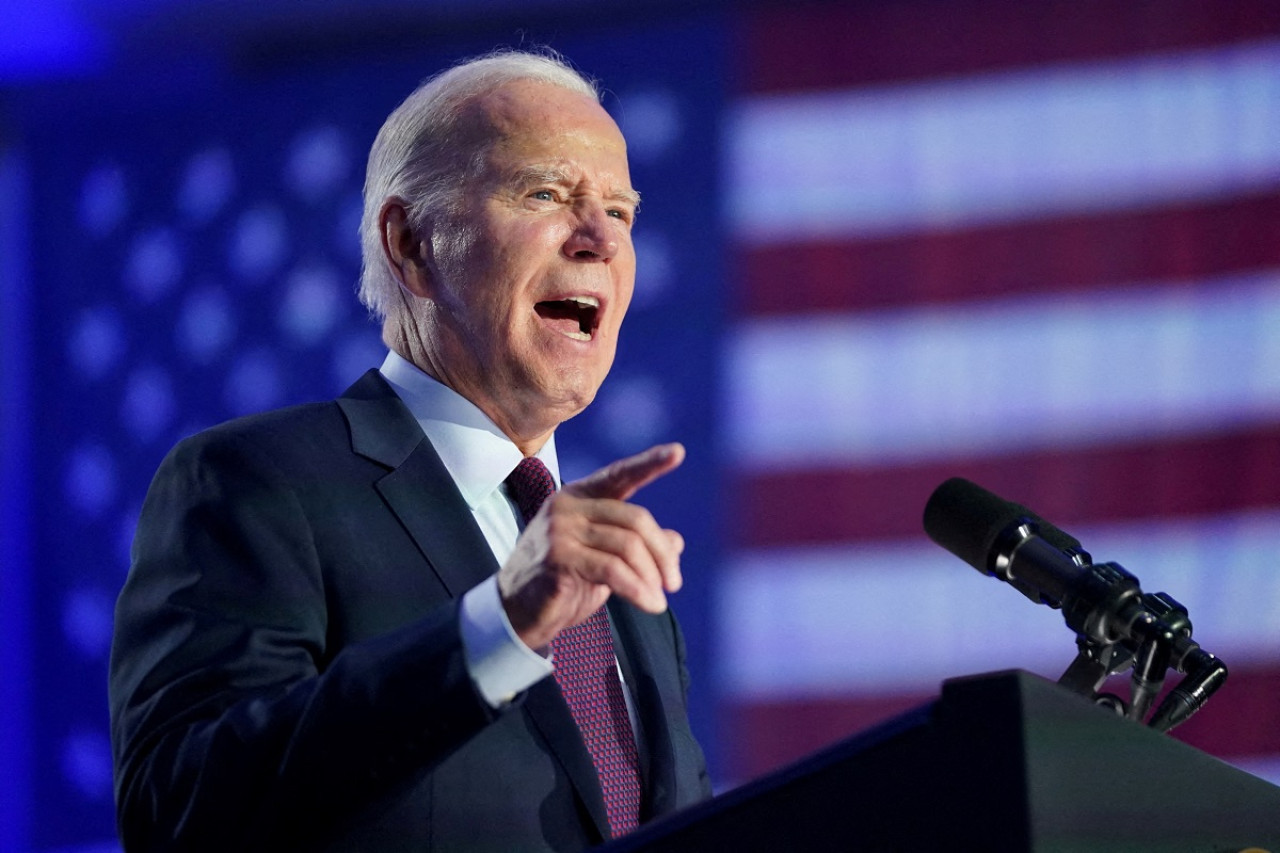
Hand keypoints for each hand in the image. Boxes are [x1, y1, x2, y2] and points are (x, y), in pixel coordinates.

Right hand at [498, 442, 685, 650]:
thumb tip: (676, 541)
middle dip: (661, 554)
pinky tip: (649, 604)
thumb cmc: (563, 583)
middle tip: (674, 583)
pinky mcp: (558, 556)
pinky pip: (613, 570)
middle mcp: (568, 505)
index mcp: (578, 497)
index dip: (649, 464)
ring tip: (659, 601)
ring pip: (628, 546)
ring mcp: (560, 529)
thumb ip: (634, 545)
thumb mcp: (604, 560)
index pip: (619, 475)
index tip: (678, 452)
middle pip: (635, 519)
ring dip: (651, 577)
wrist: (519, 614)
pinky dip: (637, 589)